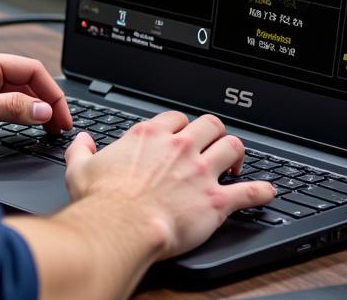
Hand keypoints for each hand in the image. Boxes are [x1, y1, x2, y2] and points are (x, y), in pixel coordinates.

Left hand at [0, 46, 72, 146]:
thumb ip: (8, 109)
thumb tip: (42, 109)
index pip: (31, 70)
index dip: (52, 94)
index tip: (63, 117)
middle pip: (26, 80)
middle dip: (46, 102)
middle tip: (59, 128)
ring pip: (15, 91)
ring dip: (33, 108)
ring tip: (47, 129)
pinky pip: (1, 99)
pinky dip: (17, 111)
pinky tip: (24, 124)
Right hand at [63, 111, 275, 259]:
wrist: (121, 227)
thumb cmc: (102, 201)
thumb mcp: (80, 168)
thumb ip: (81, 149)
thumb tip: (82, 140)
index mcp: (150, 136)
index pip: (176, 117)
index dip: (180, 126)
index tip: (181, 135)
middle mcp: (179, 147)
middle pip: (209, 124)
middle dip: (213, 133)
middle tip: (212, 145)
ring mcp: (200, 172)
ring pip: (232, 147)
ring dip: (236, 154)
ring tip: (235, 163)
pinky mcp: (215, 200)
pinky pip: (248, 191)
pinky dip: (260, 192)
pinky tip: (266, 192)